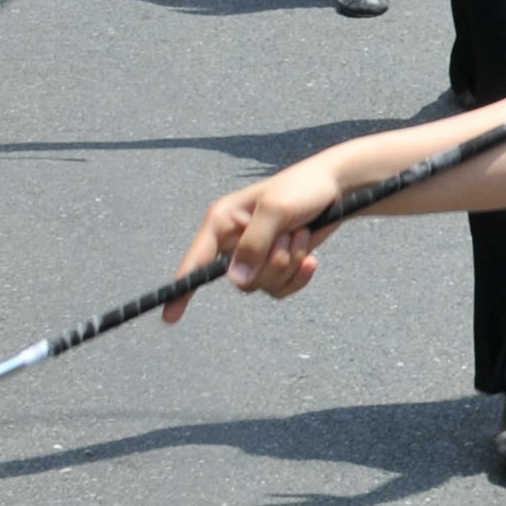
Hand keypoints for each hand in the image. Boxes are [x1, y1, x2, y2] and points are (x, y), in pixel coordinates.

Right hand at [165, 155, 353, 315]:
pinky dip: (298, 276)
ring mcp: (256, 255)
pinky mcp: (276, 264)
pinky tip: (312, 260)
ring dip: (289, 262)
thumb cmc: (303, 188)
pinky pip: (279, 289)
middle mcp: (234, 241)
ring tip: (301, 234)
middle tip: (291, 234)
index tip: (169, 317)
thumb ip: (254, 244)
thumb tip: (235, 281)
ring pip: (262, 285)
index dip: (182, 288)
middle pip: (240, 280)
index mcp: (222, 222)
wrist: (337, 188)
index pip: (196, 260)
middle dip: (273, 262)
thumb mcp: (277, 210)